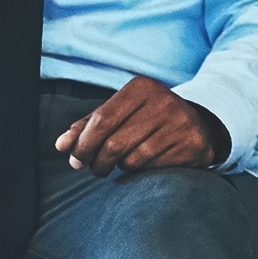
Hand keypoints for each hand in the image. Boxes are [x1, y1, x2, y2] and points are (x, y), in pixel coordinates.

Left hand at [54, 77, 220, 172]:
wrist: (196, 125)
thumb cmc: (146, 120)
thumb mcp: (119, 114)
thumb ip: (88, 127)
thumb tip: (61, 145)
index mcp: (141, 87)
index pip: (101, 120)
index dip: (83, 144)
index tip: (75, 159)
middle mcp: (164, 100)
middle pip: (114, 143)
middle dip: (97, 162)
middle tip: (95, 168)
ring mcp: (181, 122)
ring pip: (132, 159)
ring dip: (120, 167)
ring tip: (123, 162)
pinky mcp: (192, 144)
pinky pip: (152, 168)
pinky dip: (142, 171)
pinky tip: (146, 162)